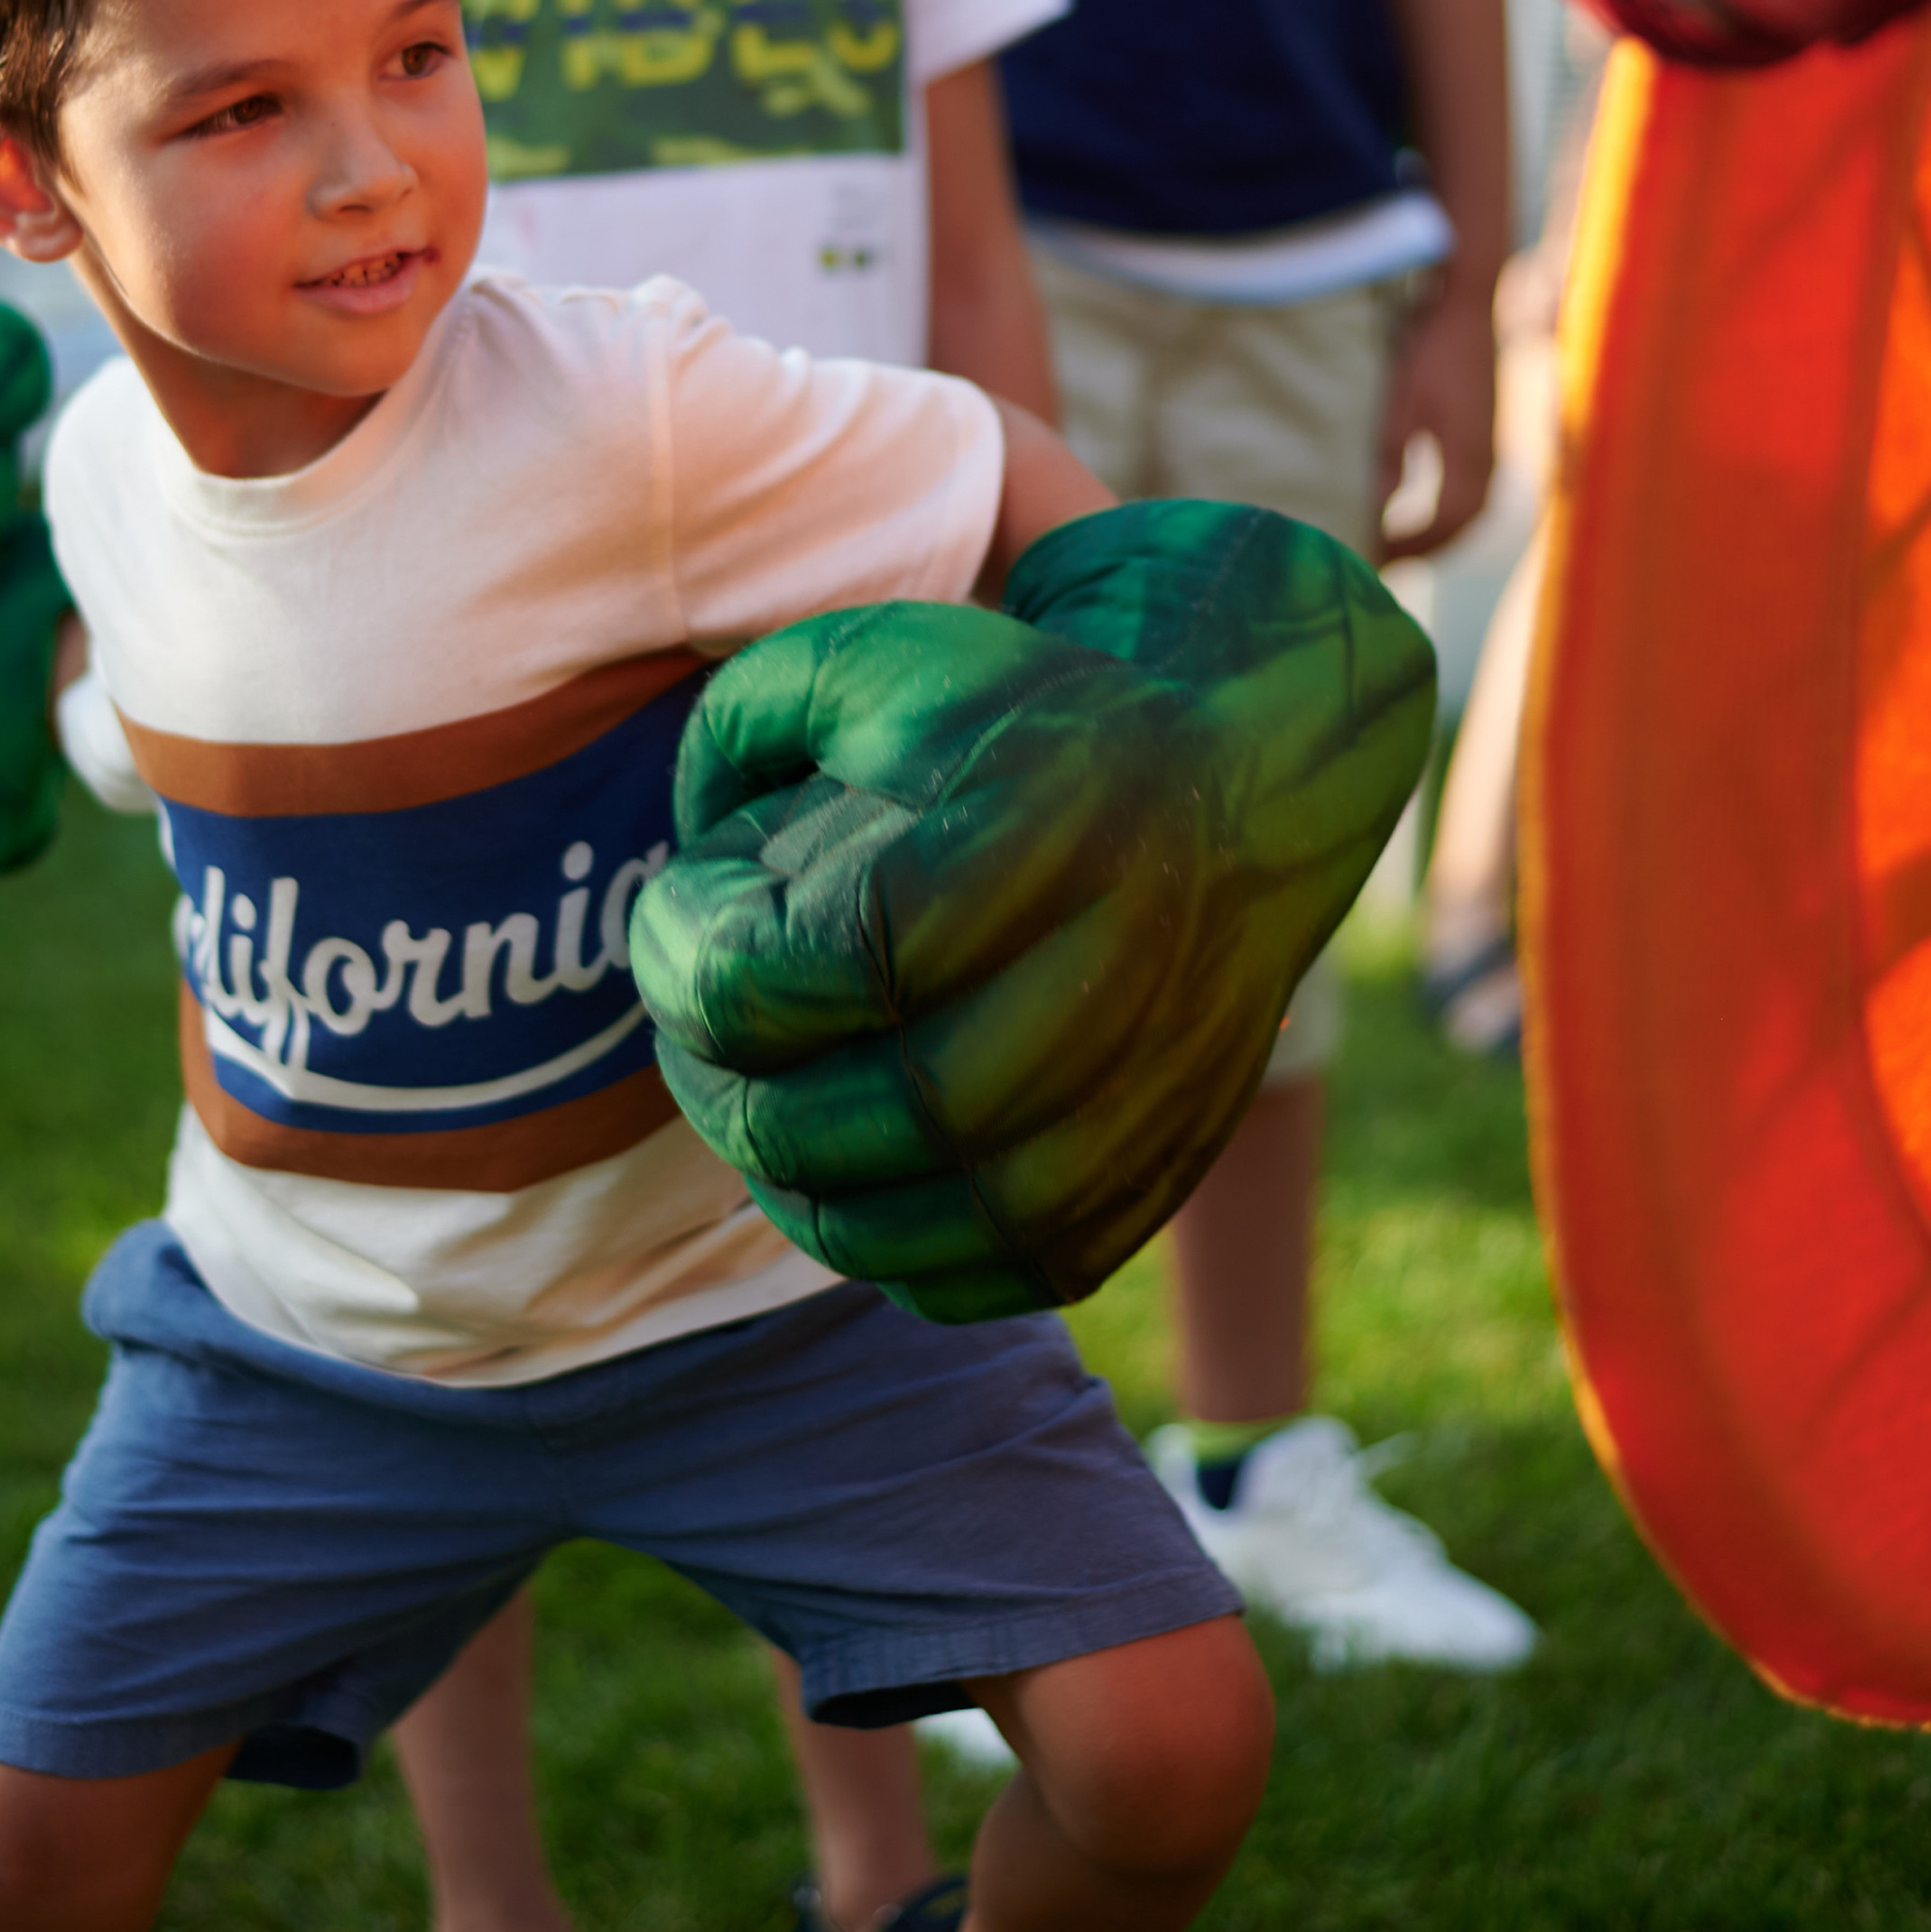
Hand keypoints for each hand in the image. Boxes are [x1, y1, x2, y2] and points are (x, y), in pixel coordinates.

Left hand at [630, 503, 1434, 1320]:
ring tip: (763, 1094)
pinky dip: (889, 1244)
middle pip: (829, 1120)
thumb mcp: (868, 655)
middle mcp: (1091, 985)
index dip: (686, 963)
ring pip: (896, 1224)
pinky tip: (859, 1163)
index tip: (684, 916)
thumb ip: (735, 730)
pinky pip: (981, 1276)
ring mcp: (1129, 1108)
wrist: (1247, 778)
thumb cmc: (1024, 713)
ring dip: (785, 1176)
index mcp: (1013, 842)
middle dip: (720, 1087)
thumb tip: (685, 883)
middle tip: (700, 1031)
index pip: (782, 975)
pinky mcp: (1149, 1185)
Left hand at [1375, 275, 1497, 556]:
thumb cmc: (1429, 353)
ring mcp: (1491, 450)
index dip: (1410, 546)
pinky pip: (1474, 494)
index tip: (1376, 556)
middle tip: (1384, 564)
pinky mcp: (1488, 439)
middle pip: (1461, 526)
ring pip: (1471, 513)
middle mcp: (1487, 461)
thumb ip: (1392, 461)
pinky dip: (1450, 514)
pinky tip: (1425, 515)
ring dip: (1439, 535)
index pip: (1442, 523)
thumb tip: (1381, 510)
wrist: (1467, 309)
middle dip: (1424, 550)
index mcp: (1466, 457)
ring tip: (1401, 550)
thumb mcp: (1400, 406)